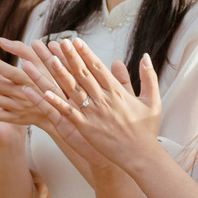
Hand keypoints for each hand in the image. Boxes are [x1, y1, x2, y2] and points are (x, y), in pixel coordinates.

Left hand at [15, 37, 161, 169]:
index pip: (98, 67)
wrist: (141, 155)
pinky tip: (44, 92)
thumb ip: (148, 77)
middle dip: (71, 57)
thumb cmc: (147, 129)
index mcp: (117, 91)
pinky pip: (68, 112)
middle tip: (60, 42)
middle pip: (83, 73)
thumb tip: (145, 56)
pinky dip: (56, 102)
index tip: (76, 41)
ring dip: (60, 74)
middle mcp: (104, 99)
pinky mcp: (86, 128)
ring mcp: (94, 113)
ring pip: (73, 89)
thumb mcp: (153, 100)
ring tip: (50, 59)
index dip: (85, 53)